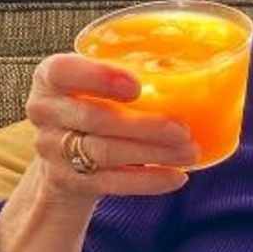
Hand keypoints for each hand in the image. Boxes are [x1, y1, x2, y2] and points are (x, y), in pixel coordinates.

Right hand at [24, 52, 197, 199]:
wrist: (65, 153)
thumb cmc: (97, 102)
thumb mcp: (100, 80)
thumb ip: (133, 70)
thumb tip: (207, 68)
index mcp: (50, 77)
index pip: (63, 72)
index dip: (99, 77)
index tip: (137, 86)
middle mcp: (44, 112)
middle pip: (95, 119)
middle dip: (146, 126)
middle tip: (184, 129)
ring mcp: (52, 150)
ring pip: (106, 153)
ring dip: (154, 154)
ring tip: (190, 152)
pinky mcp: (68, 181)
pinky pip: (112, 183)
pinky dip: (148, 181)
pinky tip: (177, 176)